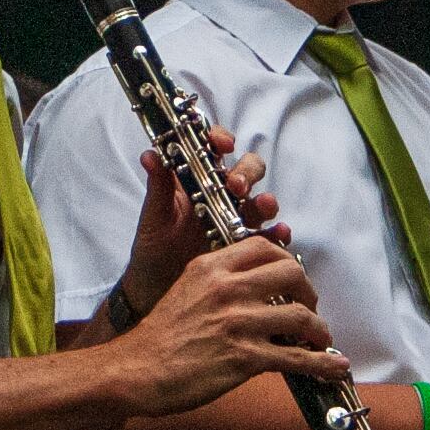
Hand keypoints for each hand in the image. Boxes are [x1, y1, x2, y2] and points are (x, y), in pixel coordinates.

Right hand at [112, 238, 344, 417]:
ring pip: (301, 317)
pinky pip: (298, 358)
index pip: (263, 247)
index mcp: (211, 266)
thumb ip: (220, 282)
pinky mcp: (244, 356)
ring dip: (320, 332)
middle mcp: (227, 288)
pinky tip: (336, 368)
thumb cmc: (160, 337)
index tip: (292, 281)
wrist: (136, 370)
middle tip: (310, 309)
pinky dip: (323, 364)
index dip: (287, 262)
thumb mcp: (186, 290)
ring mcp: (238, 322)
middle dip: (310, 292)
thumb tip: (258, 289)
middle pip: (291, 274)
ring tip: (321, 341)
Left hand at [119, 125, 279, 314]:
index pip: (215, 148)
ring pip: (261, 202)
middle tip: (236, 186)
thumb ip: (157, 186)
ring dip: (266, 200)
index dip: (222, 139)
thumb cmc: (153, 247)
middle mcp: (222, 196)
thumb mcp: (153, 217)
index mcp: (197, 179)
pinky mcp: (246, 247)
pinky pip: (269, 238)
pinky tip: (280, 235)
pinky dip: (278, 234)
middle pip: (246, 170)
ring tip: (263, 206)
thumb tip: (150, 155)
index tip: (222, 144)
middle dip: (246, 172)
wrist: (156, 291)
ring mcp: (237, 220)